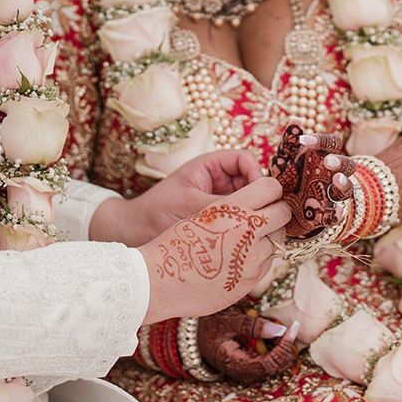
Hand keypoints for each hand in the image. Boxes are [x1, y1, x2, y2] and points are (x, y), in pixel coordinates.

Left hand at [91, 149, 263, 247]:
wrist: (135, 233)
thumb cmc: (156, 212)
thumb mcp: (189, 206)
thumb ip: (220, 206)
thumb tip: (252, 212)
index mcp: (210, 167)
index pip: (244, 161)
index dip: (256, 173)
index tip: (260, 194)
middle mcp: (219, 182)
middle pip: (253, 182)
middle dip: (261, 197)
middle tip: (267, 216)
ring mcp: (221, 201)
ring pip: (251, 203)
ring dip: (256, 215)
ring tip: (260, 231)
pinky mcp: (221, 221)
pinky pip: (242, 221)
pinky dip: (248, 229)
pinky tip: (250, 241)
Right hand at [139, 176, 289, 324]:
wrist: (158, 281)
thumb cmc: (175, 244)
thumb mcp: (201, 213)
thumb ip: (235, 207)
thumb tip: (262, 202)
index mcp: (231, 208)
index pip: (272, 188)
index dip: (270, 189)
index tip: (265, 193)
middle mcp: (246, 232)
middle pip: (283, 213)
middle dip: (277, 211)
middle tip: (266, 214)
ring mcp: (251, 260)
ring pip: (278, 240)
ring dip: (268, 237)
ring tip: (247, 238)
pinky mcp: (249, 281)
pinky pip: (266, 264)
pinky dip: (258, 258)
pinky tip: (238, 258)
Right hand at [198, 308, 300, 383]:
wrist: (194, 338)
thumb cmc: (208, 328)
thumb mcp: (227, 321)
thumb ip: (252, 325)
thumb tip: (279, 330)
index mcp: (237, 364)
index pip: (270, 362)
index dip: (284, 347)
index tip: (292, 328)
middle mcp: (244, 374)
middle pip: (276, 367)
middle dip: (286, 348)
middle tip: (291, 327)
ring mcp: (247, 373)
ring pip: (274, 365)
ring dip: (282, 348)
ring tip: (283, 329)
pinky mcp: (249, 368)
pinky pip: (268, 361)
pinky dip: (275, 348)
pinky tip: (273, 335)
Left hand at [270, 123, 354, 238]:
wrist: (285, 209)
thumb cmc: (289, 177)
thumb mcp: (286, 160)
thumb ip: (290, 142)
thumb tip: (294, 119)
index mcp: (323, 157)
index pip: (332, 143)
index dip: (321, 140)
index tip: (304, 141)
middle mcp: (334, 174)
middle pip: (348, 164)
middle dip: (339, 162)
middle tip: (327, 161)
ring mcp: (333, 195)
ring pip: (348, 188)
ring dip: (344, 183)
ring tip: (335, 180)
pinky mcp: (329, 214)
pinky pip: (339, 214)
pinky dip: (339, 214)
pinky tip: (337, 212)